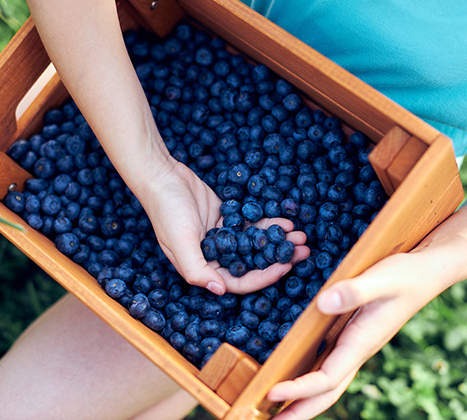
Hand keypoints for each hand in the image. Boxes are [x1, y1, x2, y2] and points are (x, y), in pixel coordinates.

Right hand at [136, 159, 308, 295]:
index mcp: (203, 269)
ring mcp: (223, 238)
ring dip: (279, 241)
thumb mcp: (179, 241)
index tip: (286, 266)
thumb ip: (196, 269)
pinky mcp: (228, 220)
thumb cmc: (167, 210)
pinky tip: (287, 221)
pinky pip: (253, 226)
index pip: (239, 282)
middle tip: (303, 251)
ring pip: (257, 245)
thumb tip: (219, 289)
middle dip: (279, 259)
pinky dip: (270, 225)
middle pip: (253, 264)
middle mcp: (215, 257)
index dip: (264, 277)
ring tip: (301, 236)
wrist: (162, 176)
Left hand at [268, 241, 464, 419]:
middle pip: (326, 393)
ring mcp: (356, 347)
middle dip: (298, 411)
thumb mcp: (382, 277)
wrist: (427, 274)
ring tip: (273, 409)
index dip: (299, 389)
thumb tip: (322, 303)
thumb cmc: (405, 275)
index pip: (326, 378)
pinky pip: (328, 365)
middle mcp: (357, 351)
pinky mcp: (353, 337)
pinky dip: (309, 378)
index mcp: (362, 342)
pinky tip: (293, 375)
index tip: (272, 392)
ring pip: (327, 383)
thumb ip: (354, 290)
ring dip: (302, 399)